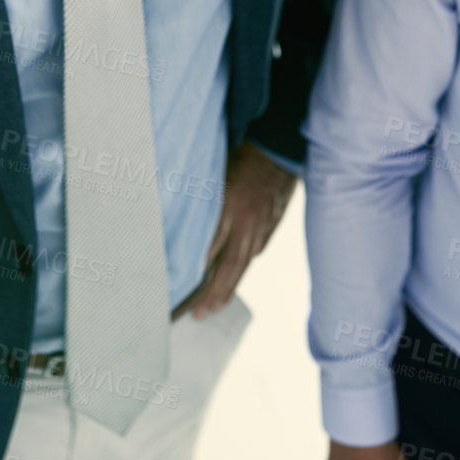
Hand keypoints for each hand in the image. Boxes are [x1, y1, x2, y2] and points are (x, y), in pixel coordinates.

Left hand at [180, 141, 295, 317]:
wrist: (279, 145)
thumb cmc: (241, 153)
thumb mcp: (214, 172)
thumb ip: (200, 200)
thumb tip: (180, 222)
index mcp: (229, 207)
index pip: (210, 250)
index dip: (197, 273)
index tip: (183, 290)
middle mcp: (247, 222)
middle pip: (229, 266)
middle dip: (214, 294)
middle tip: (199, 314)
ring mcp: (262, 226)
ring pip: (244, 264)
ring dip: (229, 287)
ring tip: (214, 306)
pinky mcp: (271, 225)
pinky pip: (255, 251)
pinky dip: (242, 267)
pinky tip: (233, 277)